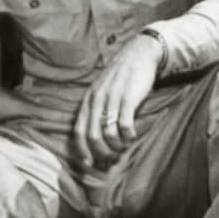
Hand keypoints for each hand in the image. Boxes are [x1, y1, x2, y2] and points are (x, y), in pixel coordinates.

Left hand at [71, 30, 161, 168]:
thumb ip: (97, 109)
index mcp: (89, 99)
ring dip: (116, 146)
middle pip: (93, 136)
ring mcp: (112, 98)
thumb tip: (97, 138)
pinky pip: (125, 124)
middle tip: (111, 158)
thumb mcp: (102, 90)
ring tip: (123, 147)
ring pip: (108, 133)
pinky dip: (128, 136)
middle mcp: (97, 99)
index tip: (89, 164)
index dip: (82, 151)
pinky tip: (132, 136)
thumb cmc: (122, 76)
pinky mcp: (128, 97)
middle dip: (101, 153)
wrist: (139, 53)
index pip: (79, 131)